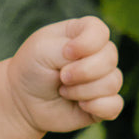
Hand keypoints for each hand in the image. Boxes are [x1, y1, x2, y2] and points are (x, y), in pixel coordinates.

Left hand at [8, 16, 123, 134]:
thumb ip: (68, 47)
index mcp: (82, 33)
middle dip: (83, 71)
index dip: (87, 43)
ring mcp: (103, 78)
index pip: (100, 31)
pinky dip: (96, 107)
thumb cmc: (31, 70)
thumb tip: (96, 64)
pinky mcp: (104, 103)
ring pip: (113, 82)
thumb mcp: (41, 50)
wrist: (23, 103)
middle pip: (110, 57)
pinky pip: (115, 105)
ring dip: (82, 91)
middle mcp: (97, 54)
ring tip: (63, 91)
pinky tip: (80, 106)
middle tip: (61, 77)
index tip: (66, 53)